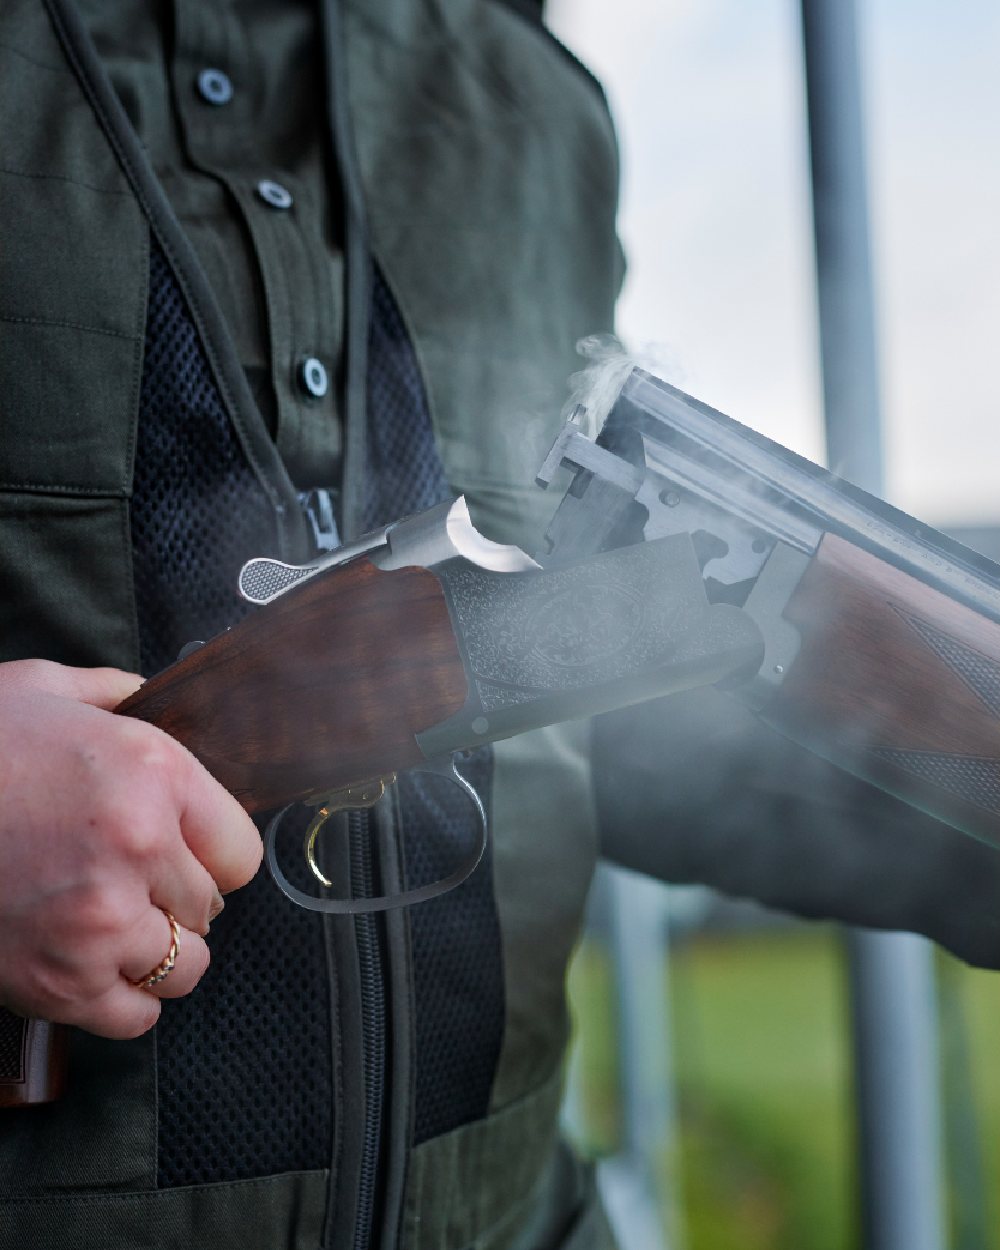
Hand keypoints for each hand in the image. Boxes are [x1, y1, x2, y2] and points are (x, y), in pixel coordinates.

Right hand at [0, 659, 261, 1037]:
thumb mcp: (42, 688)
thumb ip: (114, 693)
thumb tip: (146, 696)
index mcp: (153, 774)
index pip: (240, 849)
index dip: (214, 852)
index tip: (187, 853)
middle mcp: (140, 850)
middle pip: (209, 906)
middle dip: (177, 896)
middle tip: (133, 883)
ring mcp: (100, 922)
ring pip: (184, 966)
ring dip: (159, 951)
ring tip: (119, 927)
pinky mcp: (56, 982)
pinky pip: (135, 1016)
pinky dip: (123, 999)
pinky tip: (95, 966)